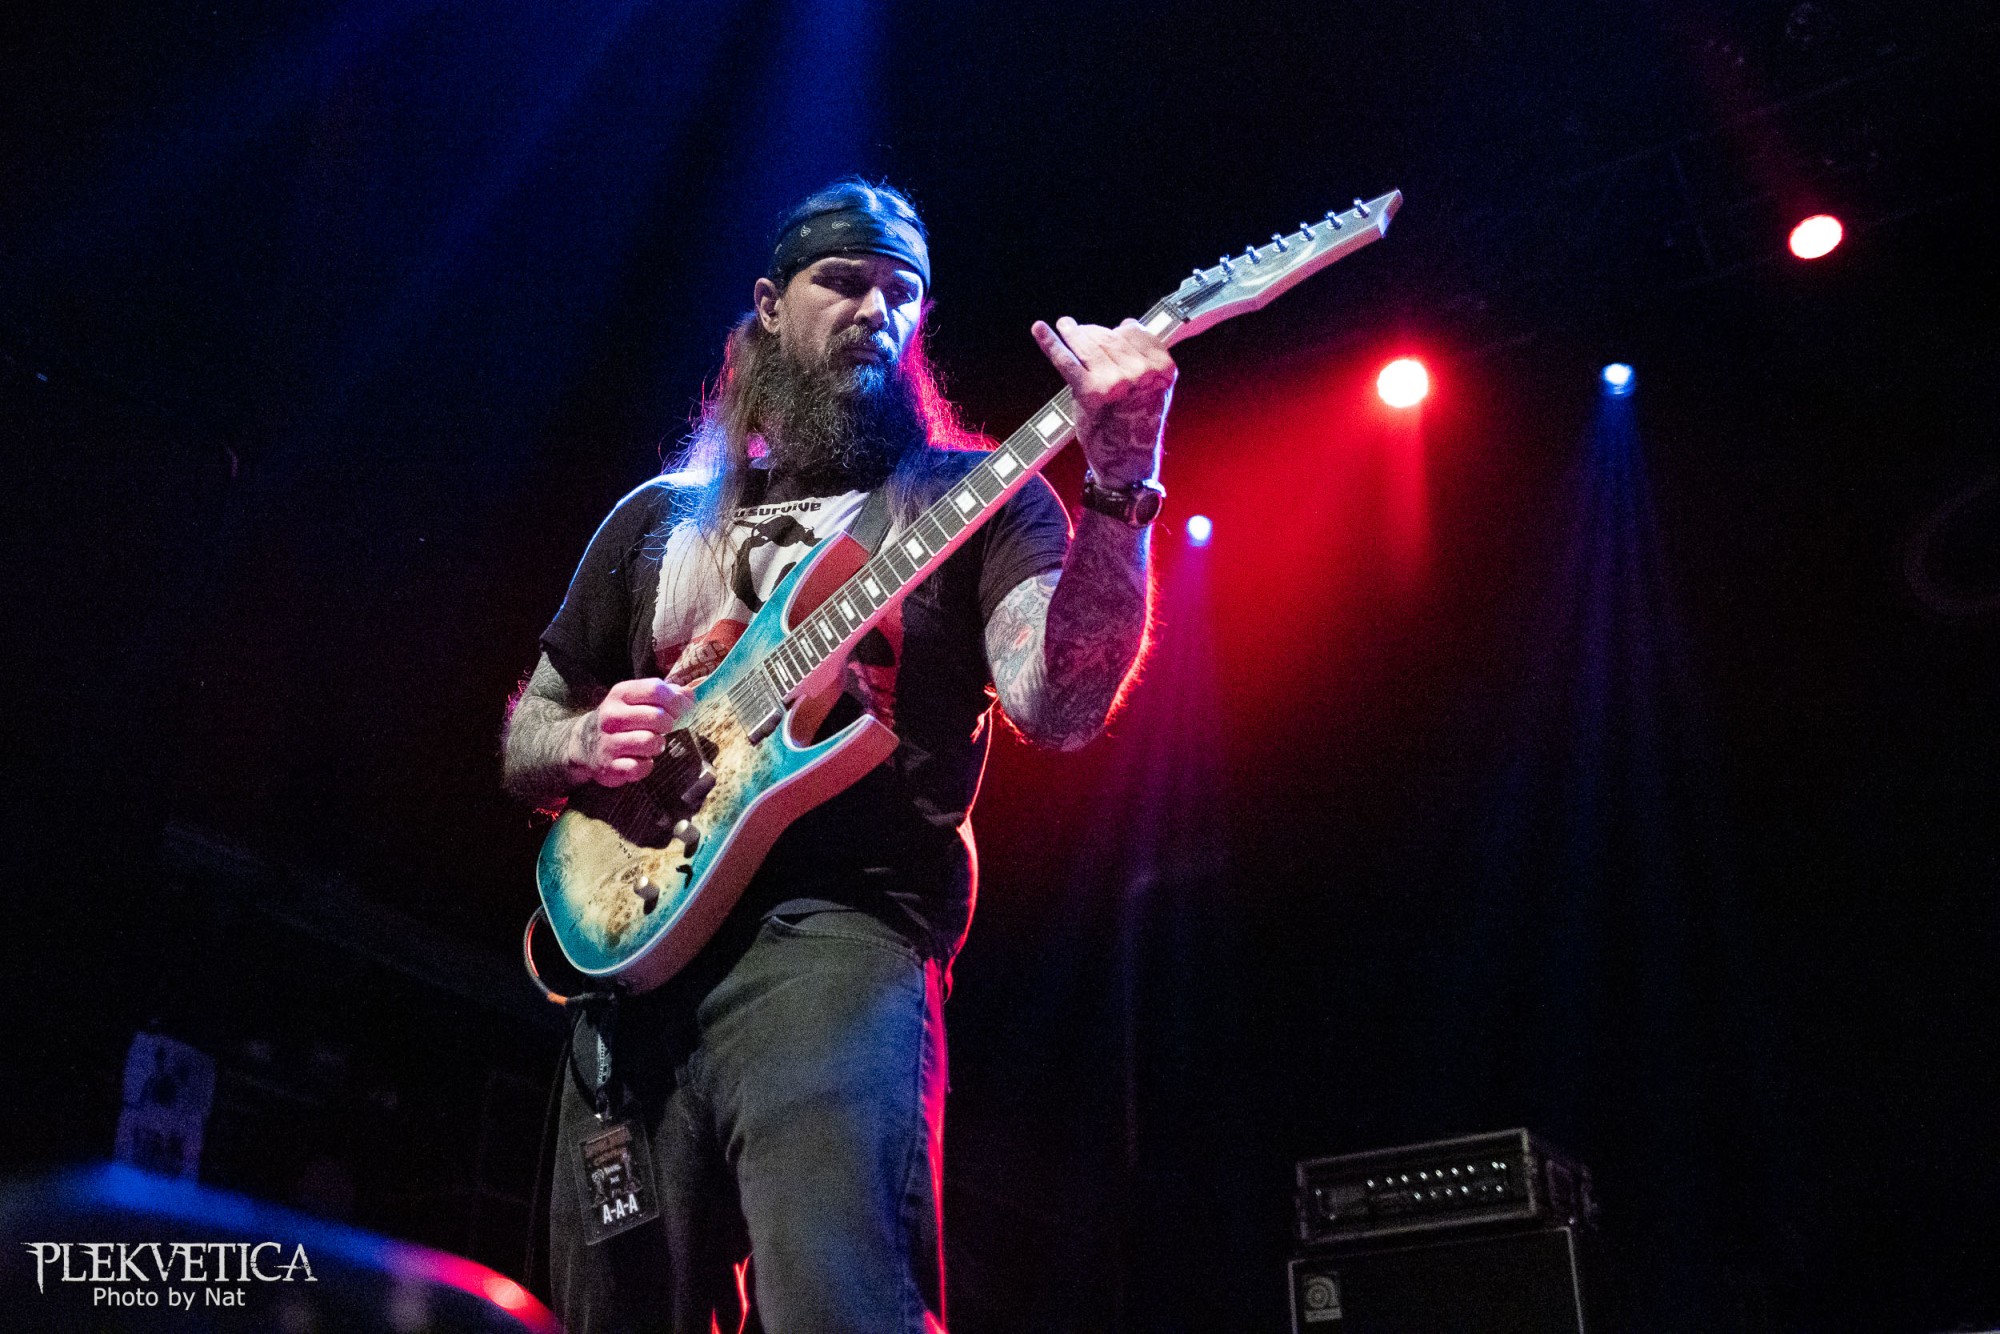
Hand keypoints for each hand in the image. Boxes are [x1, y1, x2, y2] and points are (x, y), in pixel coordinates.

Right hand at [574, 678, 694, 787]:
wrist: (584, 743)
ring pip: (650, 742)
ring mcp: (609, 742)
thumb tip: (691, 695)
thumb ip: (665, 695)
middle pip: (657, 717)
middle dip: (669, 724)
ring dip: (658, 745)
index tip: (680, 710)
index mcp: (621, 694)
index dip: (675, 701)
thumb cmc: (622, 719)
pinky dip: (646, 765)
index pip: (656, 689)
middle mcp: (612, 716)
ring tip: (651, 744)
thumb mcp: (637, 699)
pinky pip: (641, 767)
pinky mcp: (610, 766)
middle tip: (665, 729)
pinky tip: (640, 760)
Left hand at [1031, 316, 1176, 486]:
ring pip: (1090, 343)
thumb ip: (1145, 357)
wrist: (1126, 461)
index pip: (1134, 332)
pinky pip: (1067, 361)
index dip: (1119, 330)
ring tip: (1066, 325)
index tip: (1111, 331)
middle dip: (1094, 333)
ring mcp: (1115, 381)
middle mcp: (1141, 373)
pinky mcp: (1090, 391)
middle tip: (1080, 332)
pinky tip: (1039, 330)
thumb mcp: (1154, 387)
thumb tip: (1126, 325)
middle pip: (1110, 336)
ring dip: (1074, 332)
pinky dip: (1051, 344)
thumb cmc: (1136, 423)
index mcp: (1162, 368)